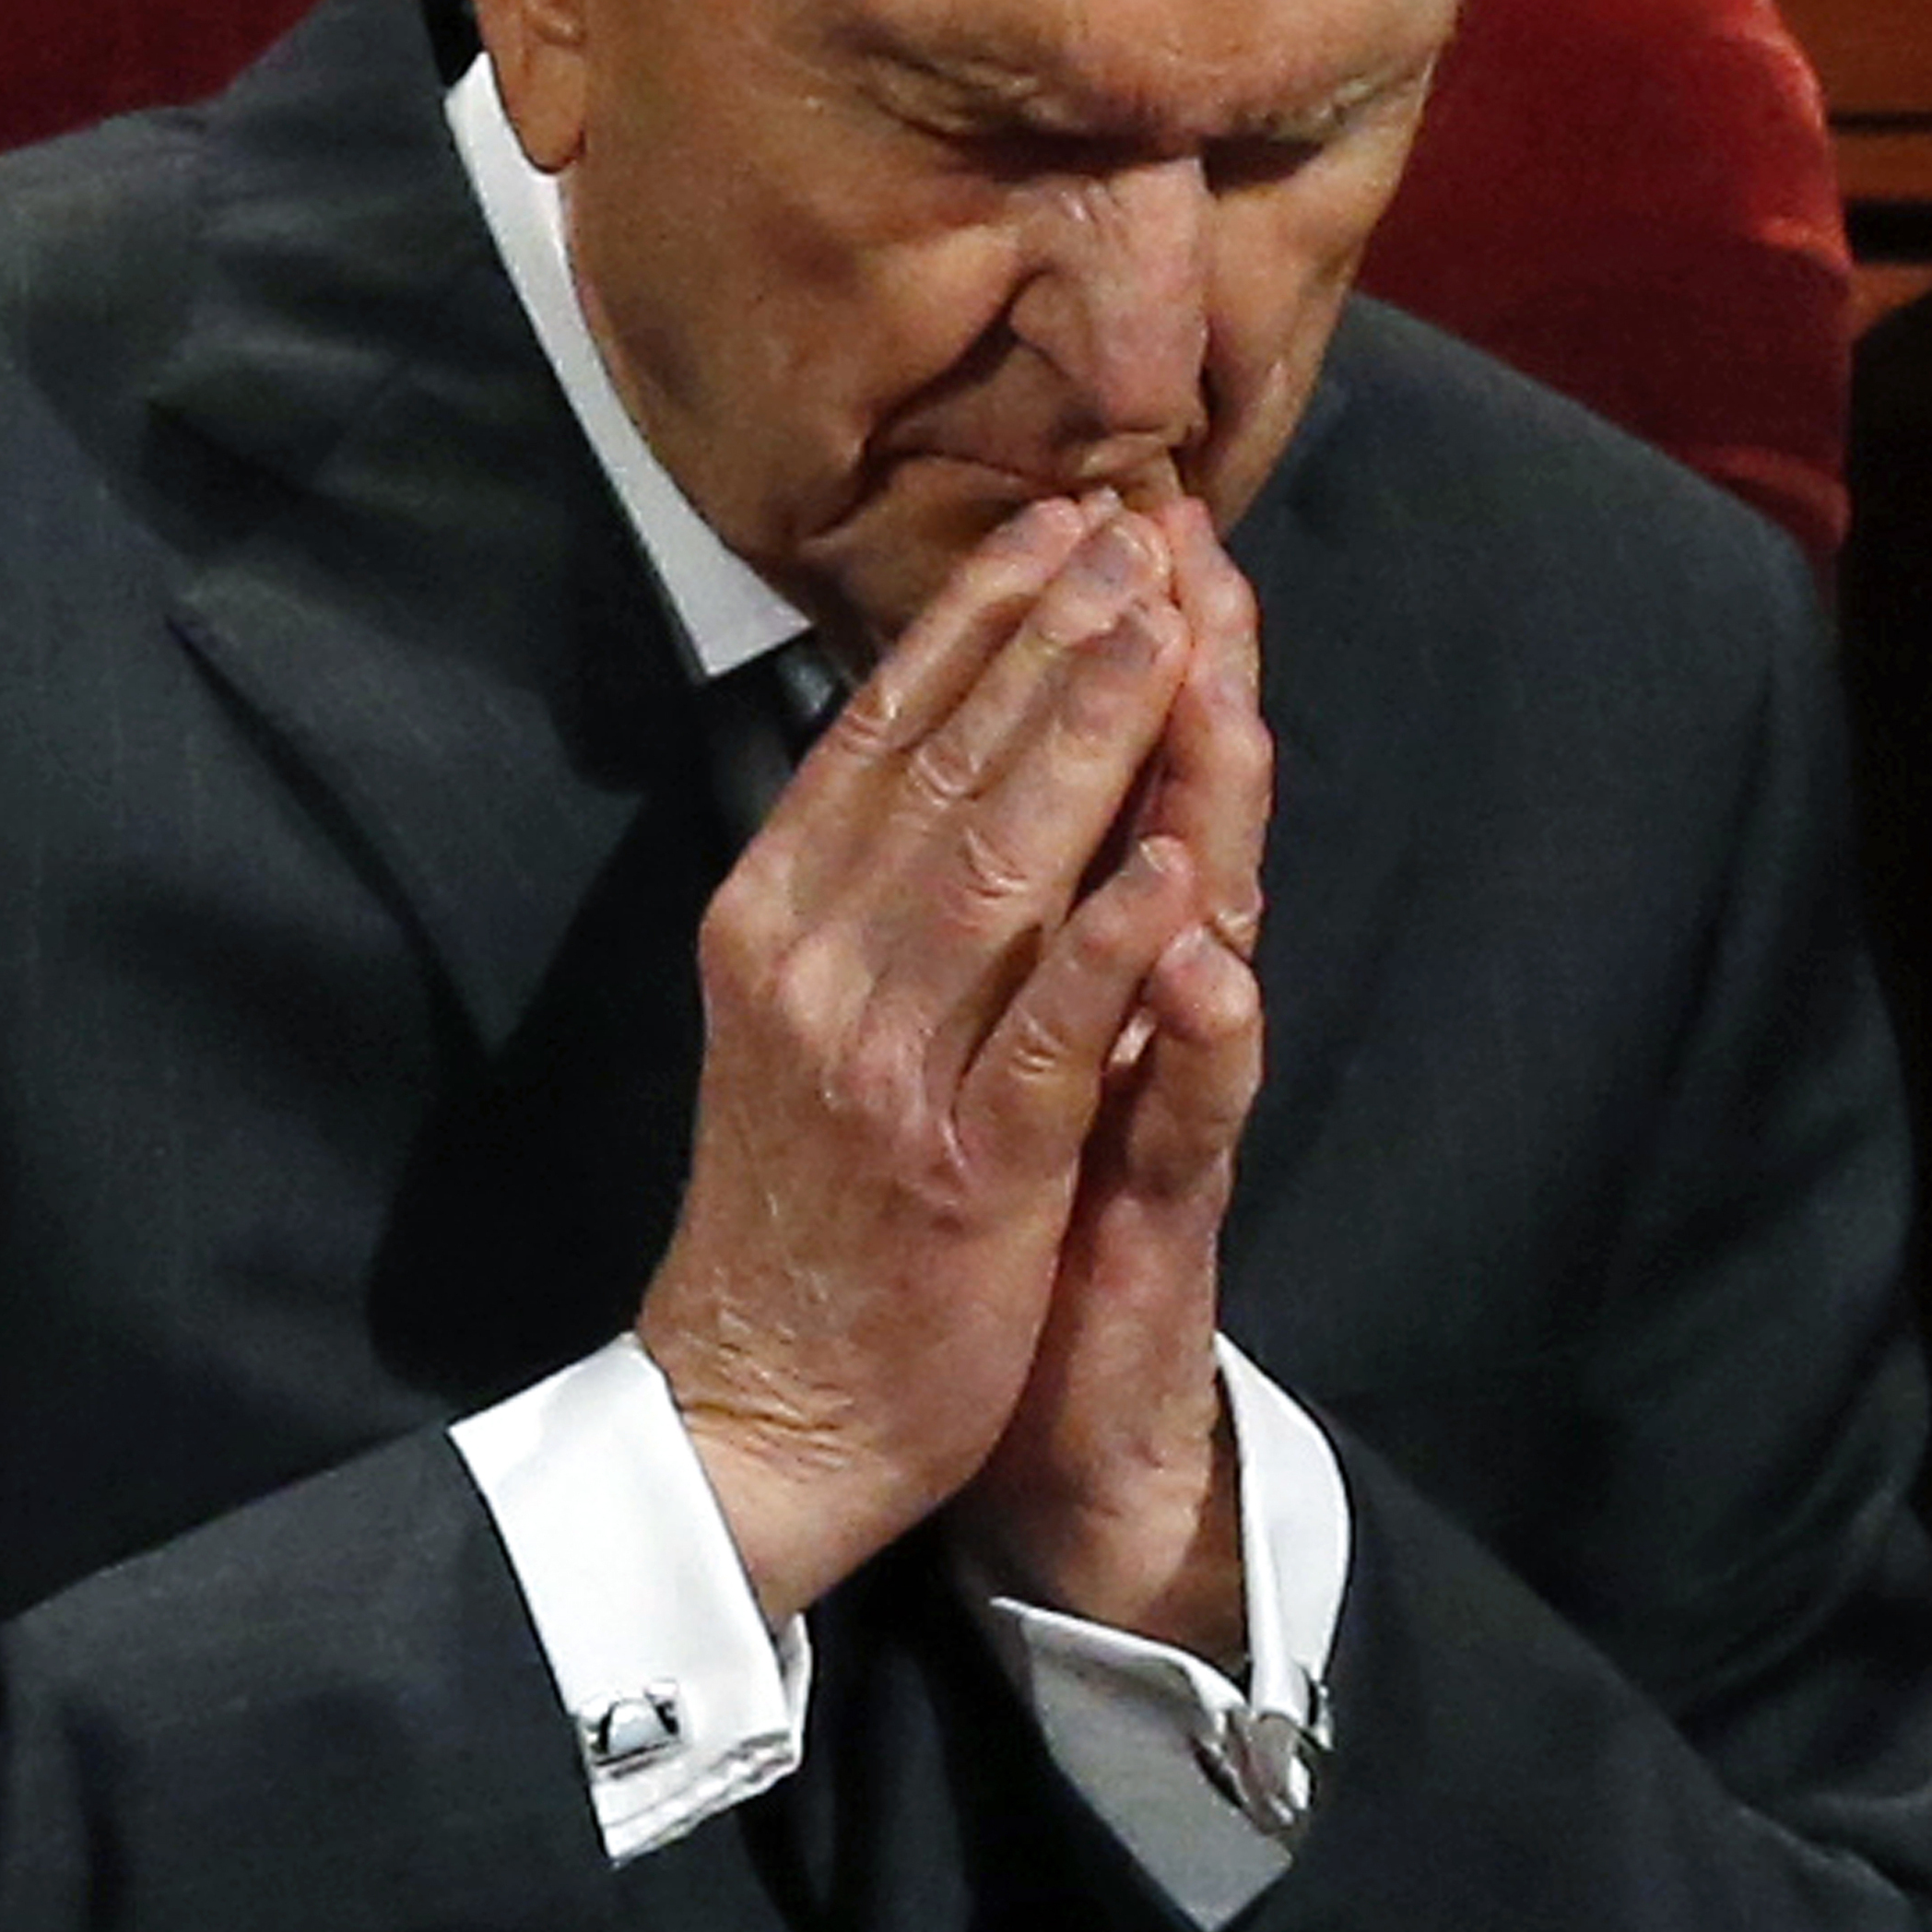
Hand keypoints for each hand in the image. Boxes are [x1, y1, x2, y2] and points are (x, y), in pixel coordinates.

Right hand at [641, 495, 1224, 1619]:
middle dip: (1053, 640)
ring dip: (1089, 742)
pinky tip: (1176, 868)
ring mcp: (888, 1069)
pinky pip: (1048, 1041)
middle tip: (1140, 528)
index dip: (977, 618)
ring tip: (1167, 631)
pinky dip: (1111, 951)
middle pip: (945, 770)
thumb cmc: (795, 1206)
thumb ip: (842, 880)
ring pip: (999, 872)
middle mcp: (815, 972)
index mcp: (771, 922)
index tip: (1061, 520)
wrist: (755, 1411)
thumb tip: (909, 730)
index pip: (879, 732)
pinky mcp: (966, 1171)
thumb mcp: (781, 1012)